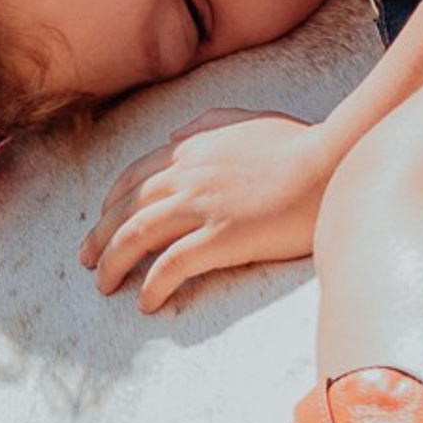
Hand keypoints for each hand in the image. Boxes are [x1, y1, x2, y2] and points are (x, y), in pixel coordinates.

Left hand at [80, 109, 335, 311]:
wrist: (335, 162)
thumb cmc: (301, 144)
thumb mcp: (249, 120)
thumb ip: (209, 122)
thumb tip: (175, 135)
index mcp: (192, 150)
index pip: (134, 178)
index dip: (110, 204)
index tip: (101, 224)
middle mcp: (188, 175)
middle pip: (124, 209)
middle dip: (99, 238)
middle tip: (88, 263)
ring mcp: (203, 205)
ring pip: (136, 236)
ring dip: (113, 264)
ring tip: (104, 287)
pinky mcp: (223, 235)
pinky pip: (172, 264)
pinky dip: (152, 284)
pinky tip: (146, 302)